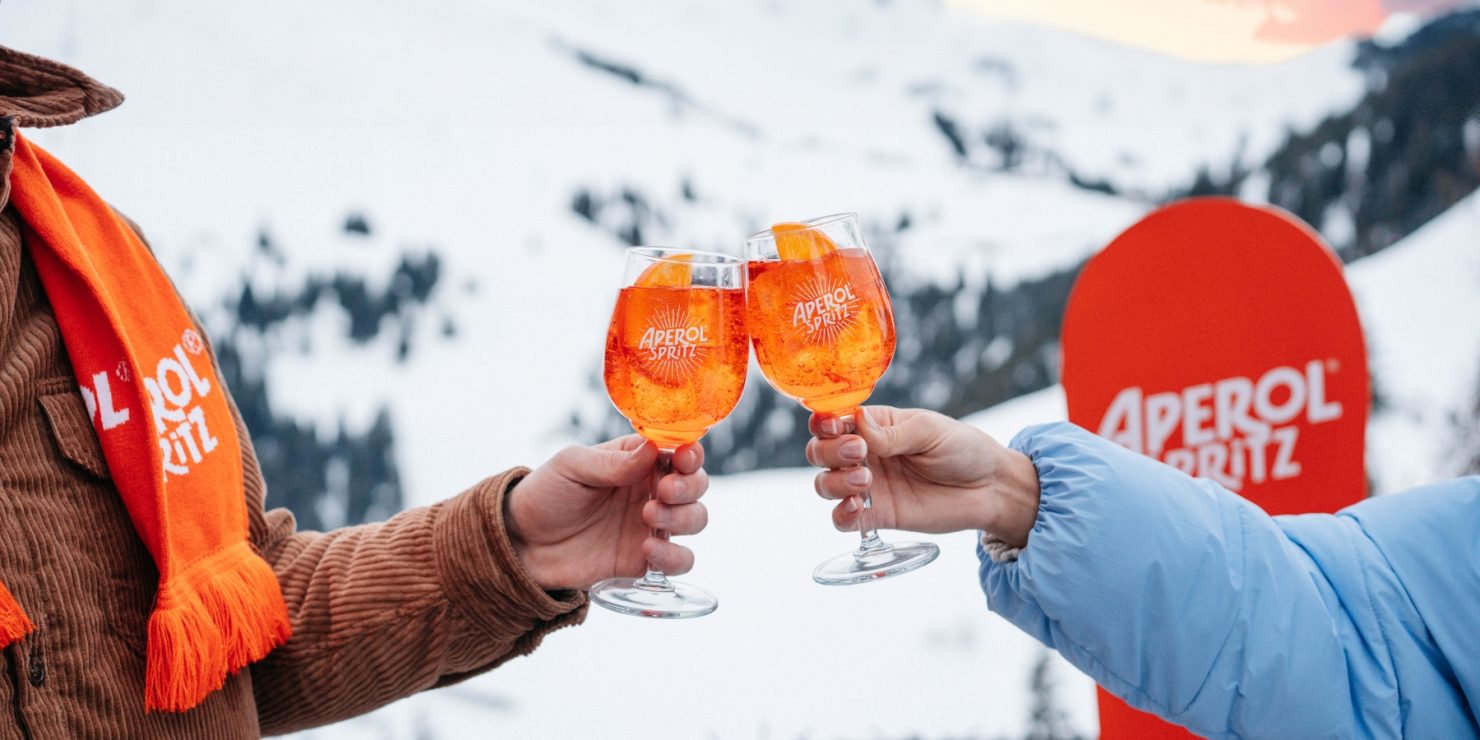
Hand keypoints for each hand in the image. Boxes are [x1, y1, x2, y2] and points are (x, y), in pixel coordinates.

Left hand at [504, 437, 708, 590]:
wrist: (522, 543)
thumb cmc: (546, 494)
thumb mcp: (572, 466)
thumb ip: (613, 463)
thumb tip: (652, 450)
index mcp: (637, 461)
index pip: (678, 452)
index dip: (689, 455)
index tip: (682, 460)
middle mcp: (650, 491)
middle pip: (696, 486)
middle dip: (689, 487)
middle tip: (663, 491)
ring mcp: (651, 526)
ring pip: (695, 519)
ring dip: (684, 517)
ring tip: (649, 517)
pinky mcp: (644, 560)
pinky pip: (680, 561)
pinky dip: (674, 556)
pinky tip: (646, 549)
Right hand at [808, 406, 1039, 546]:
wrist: (990, 488)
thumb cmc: (963, 449)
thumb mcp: (930, 431)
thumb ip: (892, 432)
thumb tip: (857, 423)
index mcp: (874, 425)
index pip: (833, 420)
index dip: (825, 422)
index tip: (837, 426)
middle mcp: (864, 455)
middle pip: (820, 452)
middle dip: (830, 451)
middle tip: (859, 453)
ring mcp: (867, 486)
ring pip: (825, 484)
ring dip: (834, 482)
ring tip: (866, 480)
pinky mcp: (877, 516)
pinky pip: (843, 520)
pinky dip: (841, 515)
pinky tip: (856, 508)